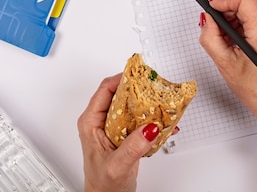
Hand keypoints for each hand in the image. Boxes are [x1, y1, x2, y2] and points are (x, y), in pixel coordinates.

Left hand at [77, 74, 160, 191]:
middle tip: (156, 88)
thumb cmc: (102, 186)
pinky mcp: (127, 134)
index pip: (106, 90)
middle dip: (140, 90)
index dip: (122, 79)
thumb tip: (150, 127)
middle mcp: (102, 121)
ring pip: (133, 105)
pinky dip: (155, 119)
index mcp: (91, 122)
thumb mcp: (117, 165)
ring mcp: (115, 127)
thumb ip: (133, 146)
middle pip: (121, 94)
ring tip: (164, 105)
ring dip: (150, 105)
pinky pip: (142, 119)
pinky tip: (166, 124)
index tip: (140, 75)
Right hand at [198, 0, 256, 135]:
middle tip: (217, 29)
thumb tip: (207, 19)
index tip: (213, 9)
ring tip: (230, 41)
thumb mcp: (225, 63)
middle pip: (247, 3)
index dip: (225, 0)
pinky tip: (240, 43)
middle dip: (228, 12)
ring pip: (252, 10)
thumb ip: (210, 37)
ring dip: (236, 20)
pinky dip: (245, 26)